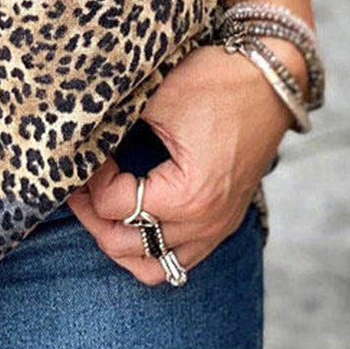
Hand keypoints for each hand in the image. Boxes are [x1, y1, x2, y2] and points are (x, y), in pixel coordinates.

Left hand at [66, 39, 306, 284]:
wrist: (270, 81)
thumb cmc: (215, 84)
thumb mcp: (157, 102)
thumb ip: (119, 134)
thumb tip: (83, 147)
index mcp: (187, 194)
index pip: (115, 206)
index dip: (91, 181)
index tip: (90, 156)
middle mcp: (204, 222)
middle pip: (125, 247)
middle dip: (93, 218)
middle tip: (79, 189)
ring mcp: (217, 228)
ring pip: (152, 267)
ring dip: (119, 242)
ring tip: (101, 209)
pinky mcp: (223, 223)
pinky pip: (179, 258)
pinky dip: (149, 247)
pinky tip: (133, 220)